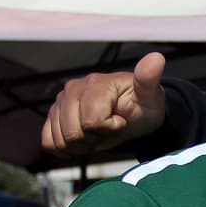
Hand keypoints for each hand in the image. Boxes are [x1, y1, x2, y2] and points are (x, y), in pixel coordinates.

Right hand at [41, 52, 167, 156]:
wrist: (134, 116)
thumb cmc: (142, 107)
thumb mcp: (150, 96)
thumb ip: (148, 79)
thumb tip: (157, 58)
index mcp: (95, 83)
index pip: (92, 122)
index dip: (110, 129)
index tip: (121, 121)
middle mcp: (73, 89)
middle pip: (74, 133)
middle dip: (95, 139)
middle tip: (110, 130)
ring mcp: (60, 102)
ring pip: (61, 140)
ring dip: (83, 145)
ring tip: (99, 133)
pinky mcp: (53, 116)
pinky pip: (49, 141)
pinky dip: (66, 149)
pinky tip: (84, 141)